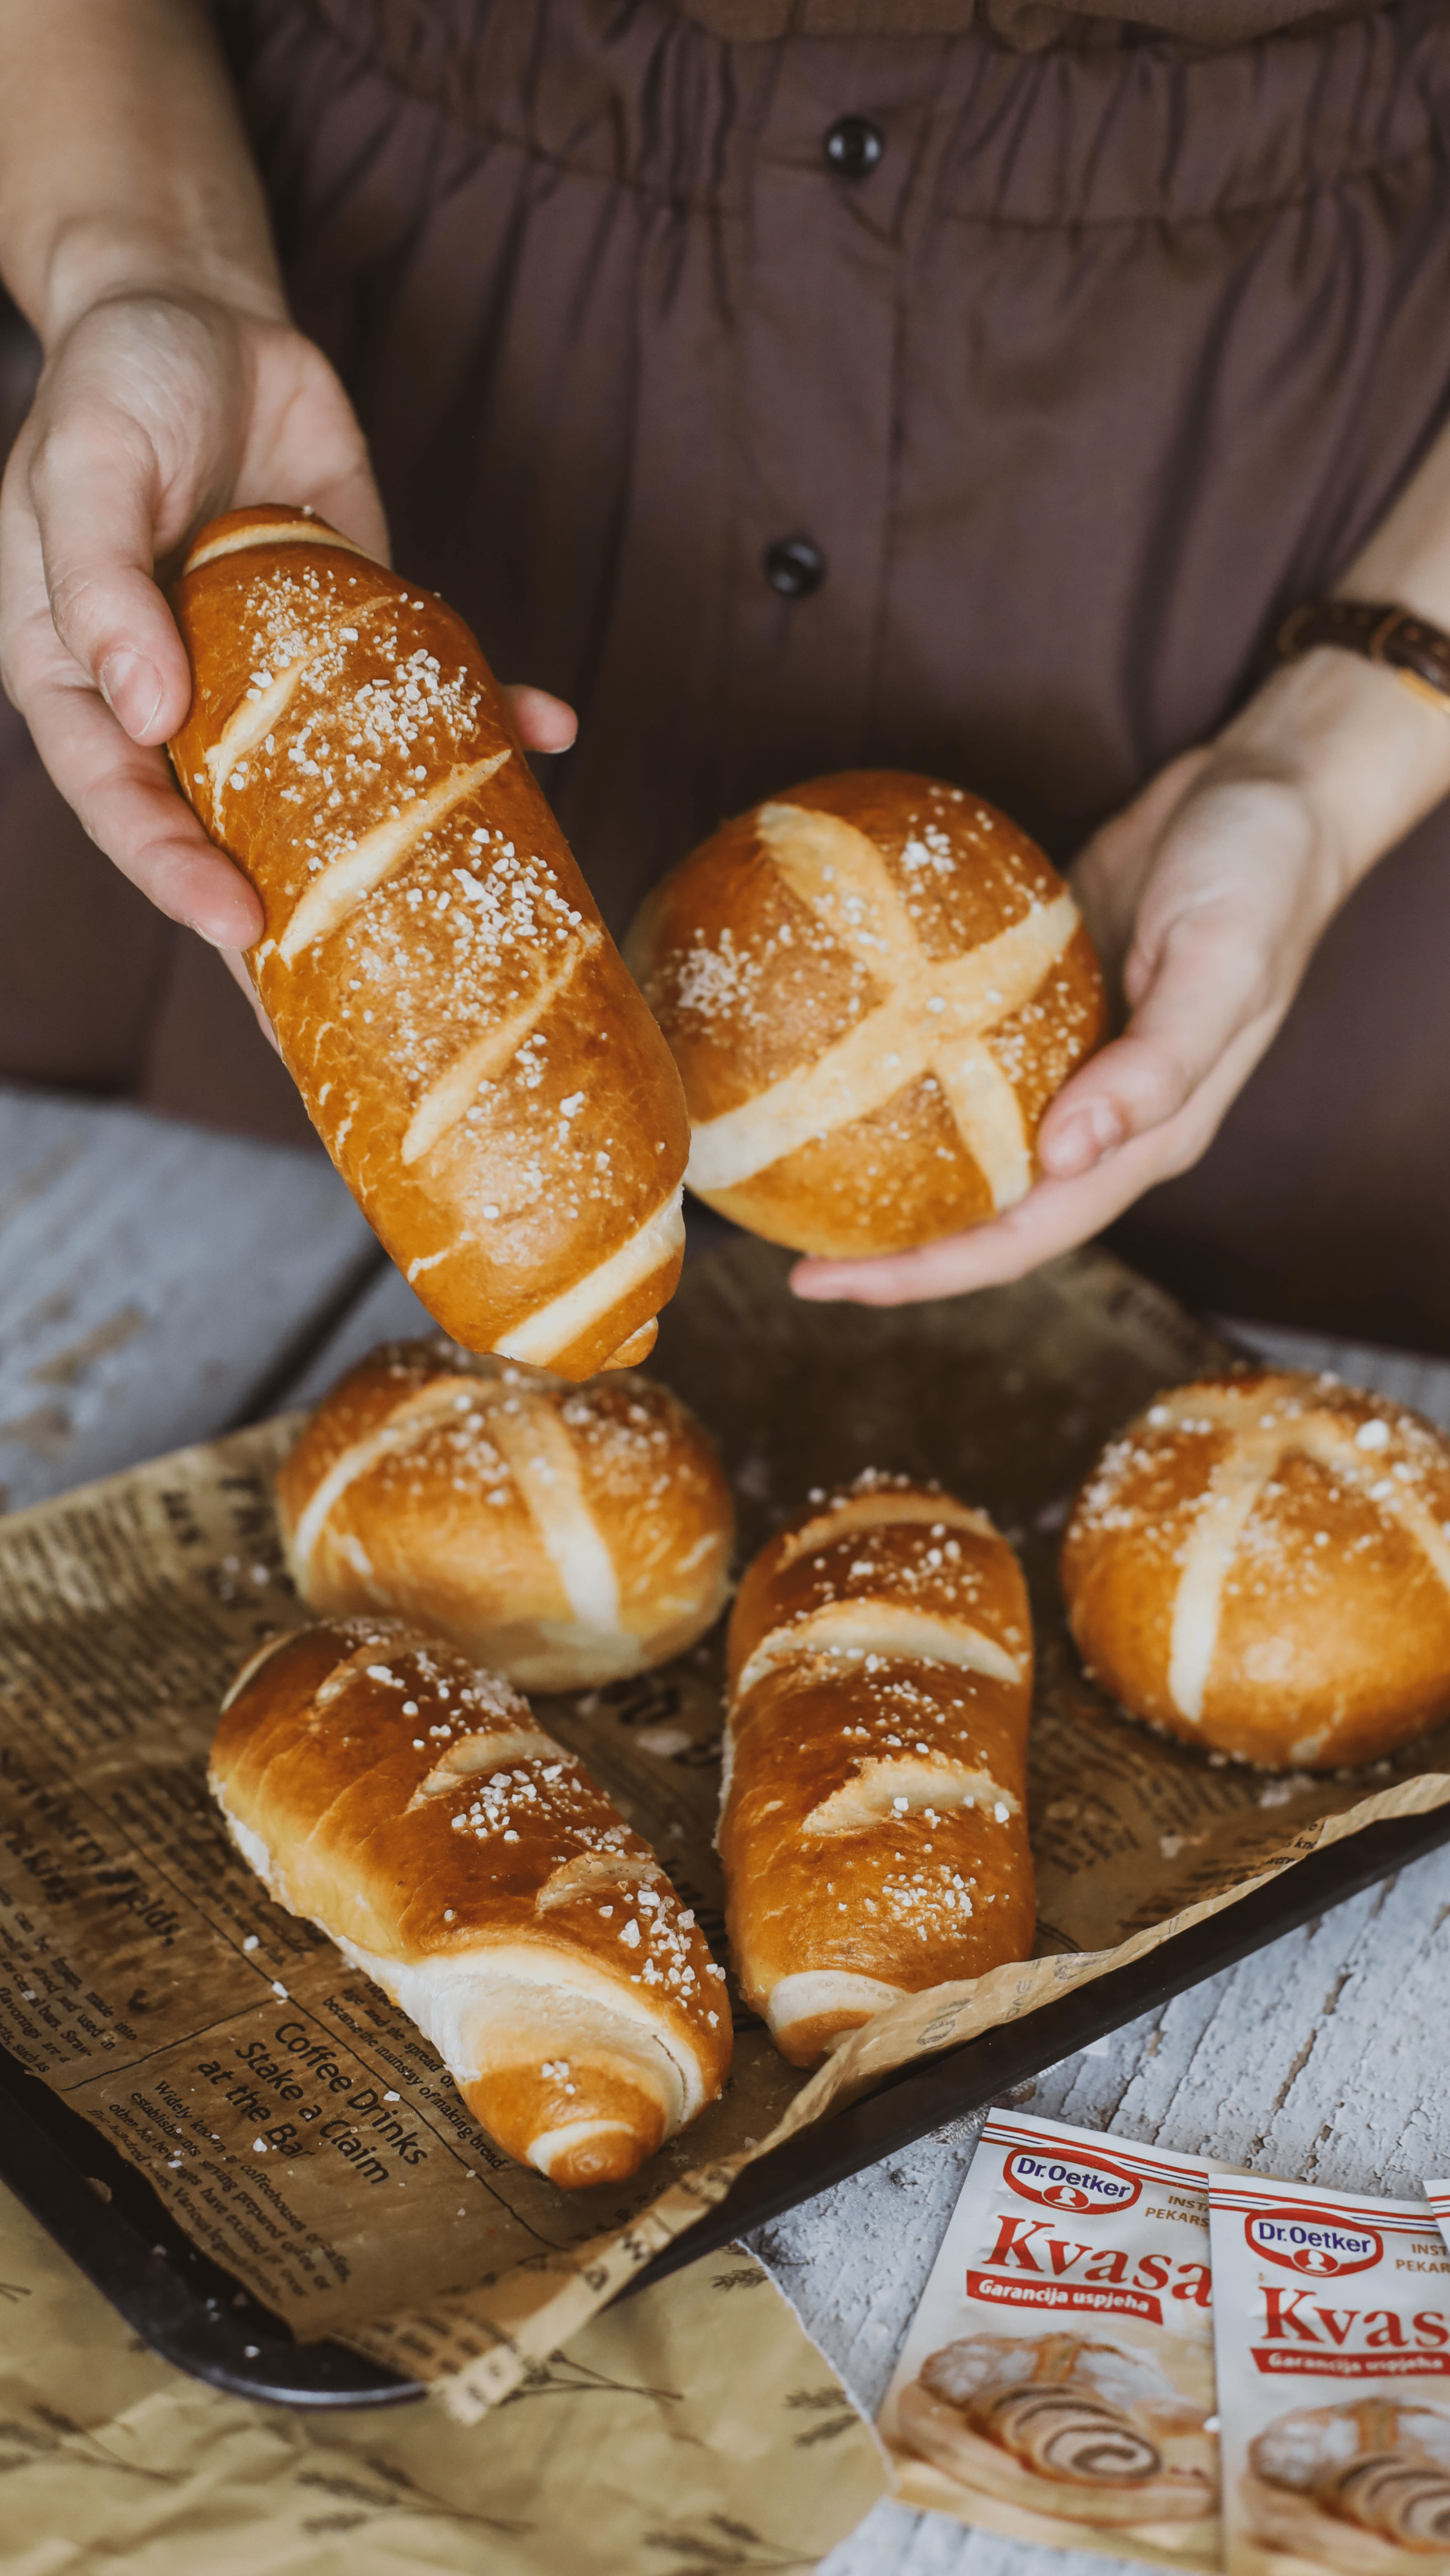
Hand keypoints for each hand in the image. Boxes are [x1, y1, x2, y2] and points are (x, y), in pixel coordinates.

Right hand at [0, 289, 576, 1036]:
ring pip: (337, 792)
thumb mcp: (80, 466)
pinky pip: (417, 696)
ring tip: (470, 919)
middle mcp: (183, 711)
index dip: (175, 877)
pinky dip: (488, 712)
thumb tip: (149, 707)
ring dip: (403, 850)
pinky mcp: (355, 640)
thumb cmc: (116, 388)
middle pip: (232, 842)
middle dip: (296, 932)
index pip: (124, 808)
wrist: (203, 316)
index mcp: (92, 688)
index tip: (239, 928)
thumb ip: (99, 584)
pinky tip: (547, 727)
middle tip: (359, 1014)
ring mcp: (275, 686)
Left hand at [791, 648, 1449, 1309]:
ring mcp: (1073, 1066)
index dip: (930, 1271)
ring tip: (799, 1175)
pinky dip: (906, 1071)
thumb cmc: (1259, 876)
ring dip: (894, 1174)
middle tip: (791, 1255)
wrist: (1272, 789)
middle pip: (987, 1214)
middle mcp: (1105, 1121)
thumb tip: (1065, 1158)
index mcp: (1150, 1137)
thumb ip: (1157, 1066)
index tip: (831, 1280)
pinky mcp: (1045, 1007)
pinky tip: (840, 1060)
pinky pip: (966, 1060)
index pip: (1025, 1235)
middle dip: (894, 1249)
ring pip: (973, 1149)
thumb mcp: (1222, 965)